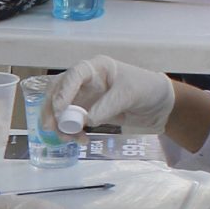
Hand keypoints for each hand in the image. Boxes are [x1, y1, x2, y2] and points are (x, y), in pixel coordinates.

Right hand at [47, 56, 174, 135]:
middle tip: (50, 127)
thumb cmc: (147, 89)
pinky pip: (72, 121)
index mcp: (96, 68)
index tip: (60, 110)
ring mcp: (84, 97)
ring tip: (70, 138)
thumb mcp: (129, 94)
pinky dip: (71, 132)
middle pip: (58, 91)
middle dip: (51, 109)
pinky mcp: (87, 112)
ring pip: (61, 108)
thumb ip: (107, 106)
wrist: (159, 106)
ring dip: (60, 124)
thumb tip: (86, 120)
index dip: (63, 91)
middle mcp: (85, 81)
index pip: (73, 75)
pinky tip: (81, 140)